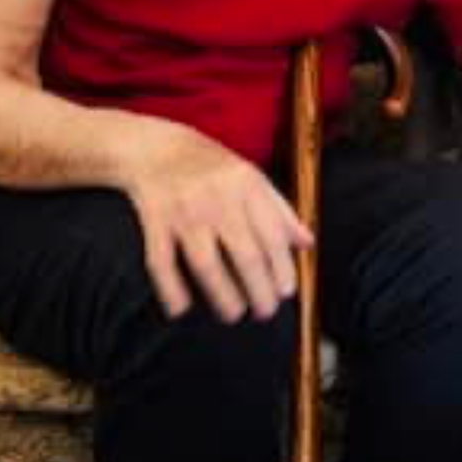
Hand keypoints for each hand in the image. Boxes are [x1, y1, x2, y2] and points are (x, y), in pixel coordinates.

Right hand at [123, 124, 312, 321]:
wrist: (157, 147)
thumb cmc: (212, 168)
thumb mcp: (252, 178)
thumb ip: (280, 210)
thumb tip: (308, 243)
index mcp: (246, 185)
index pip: (272, 234)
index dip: (282, 268)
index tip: (286, 291)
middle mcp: (217, 197)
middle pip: (244, 254)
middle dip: (259, 291)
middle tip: (265, 312)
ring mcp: (184, 210)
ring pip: (206, 264)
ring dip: (223, 296)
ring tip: (233, 314)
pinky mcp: (154, 220)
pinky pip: (161, 262)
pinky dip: (170, 289)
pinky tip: (181, 308)